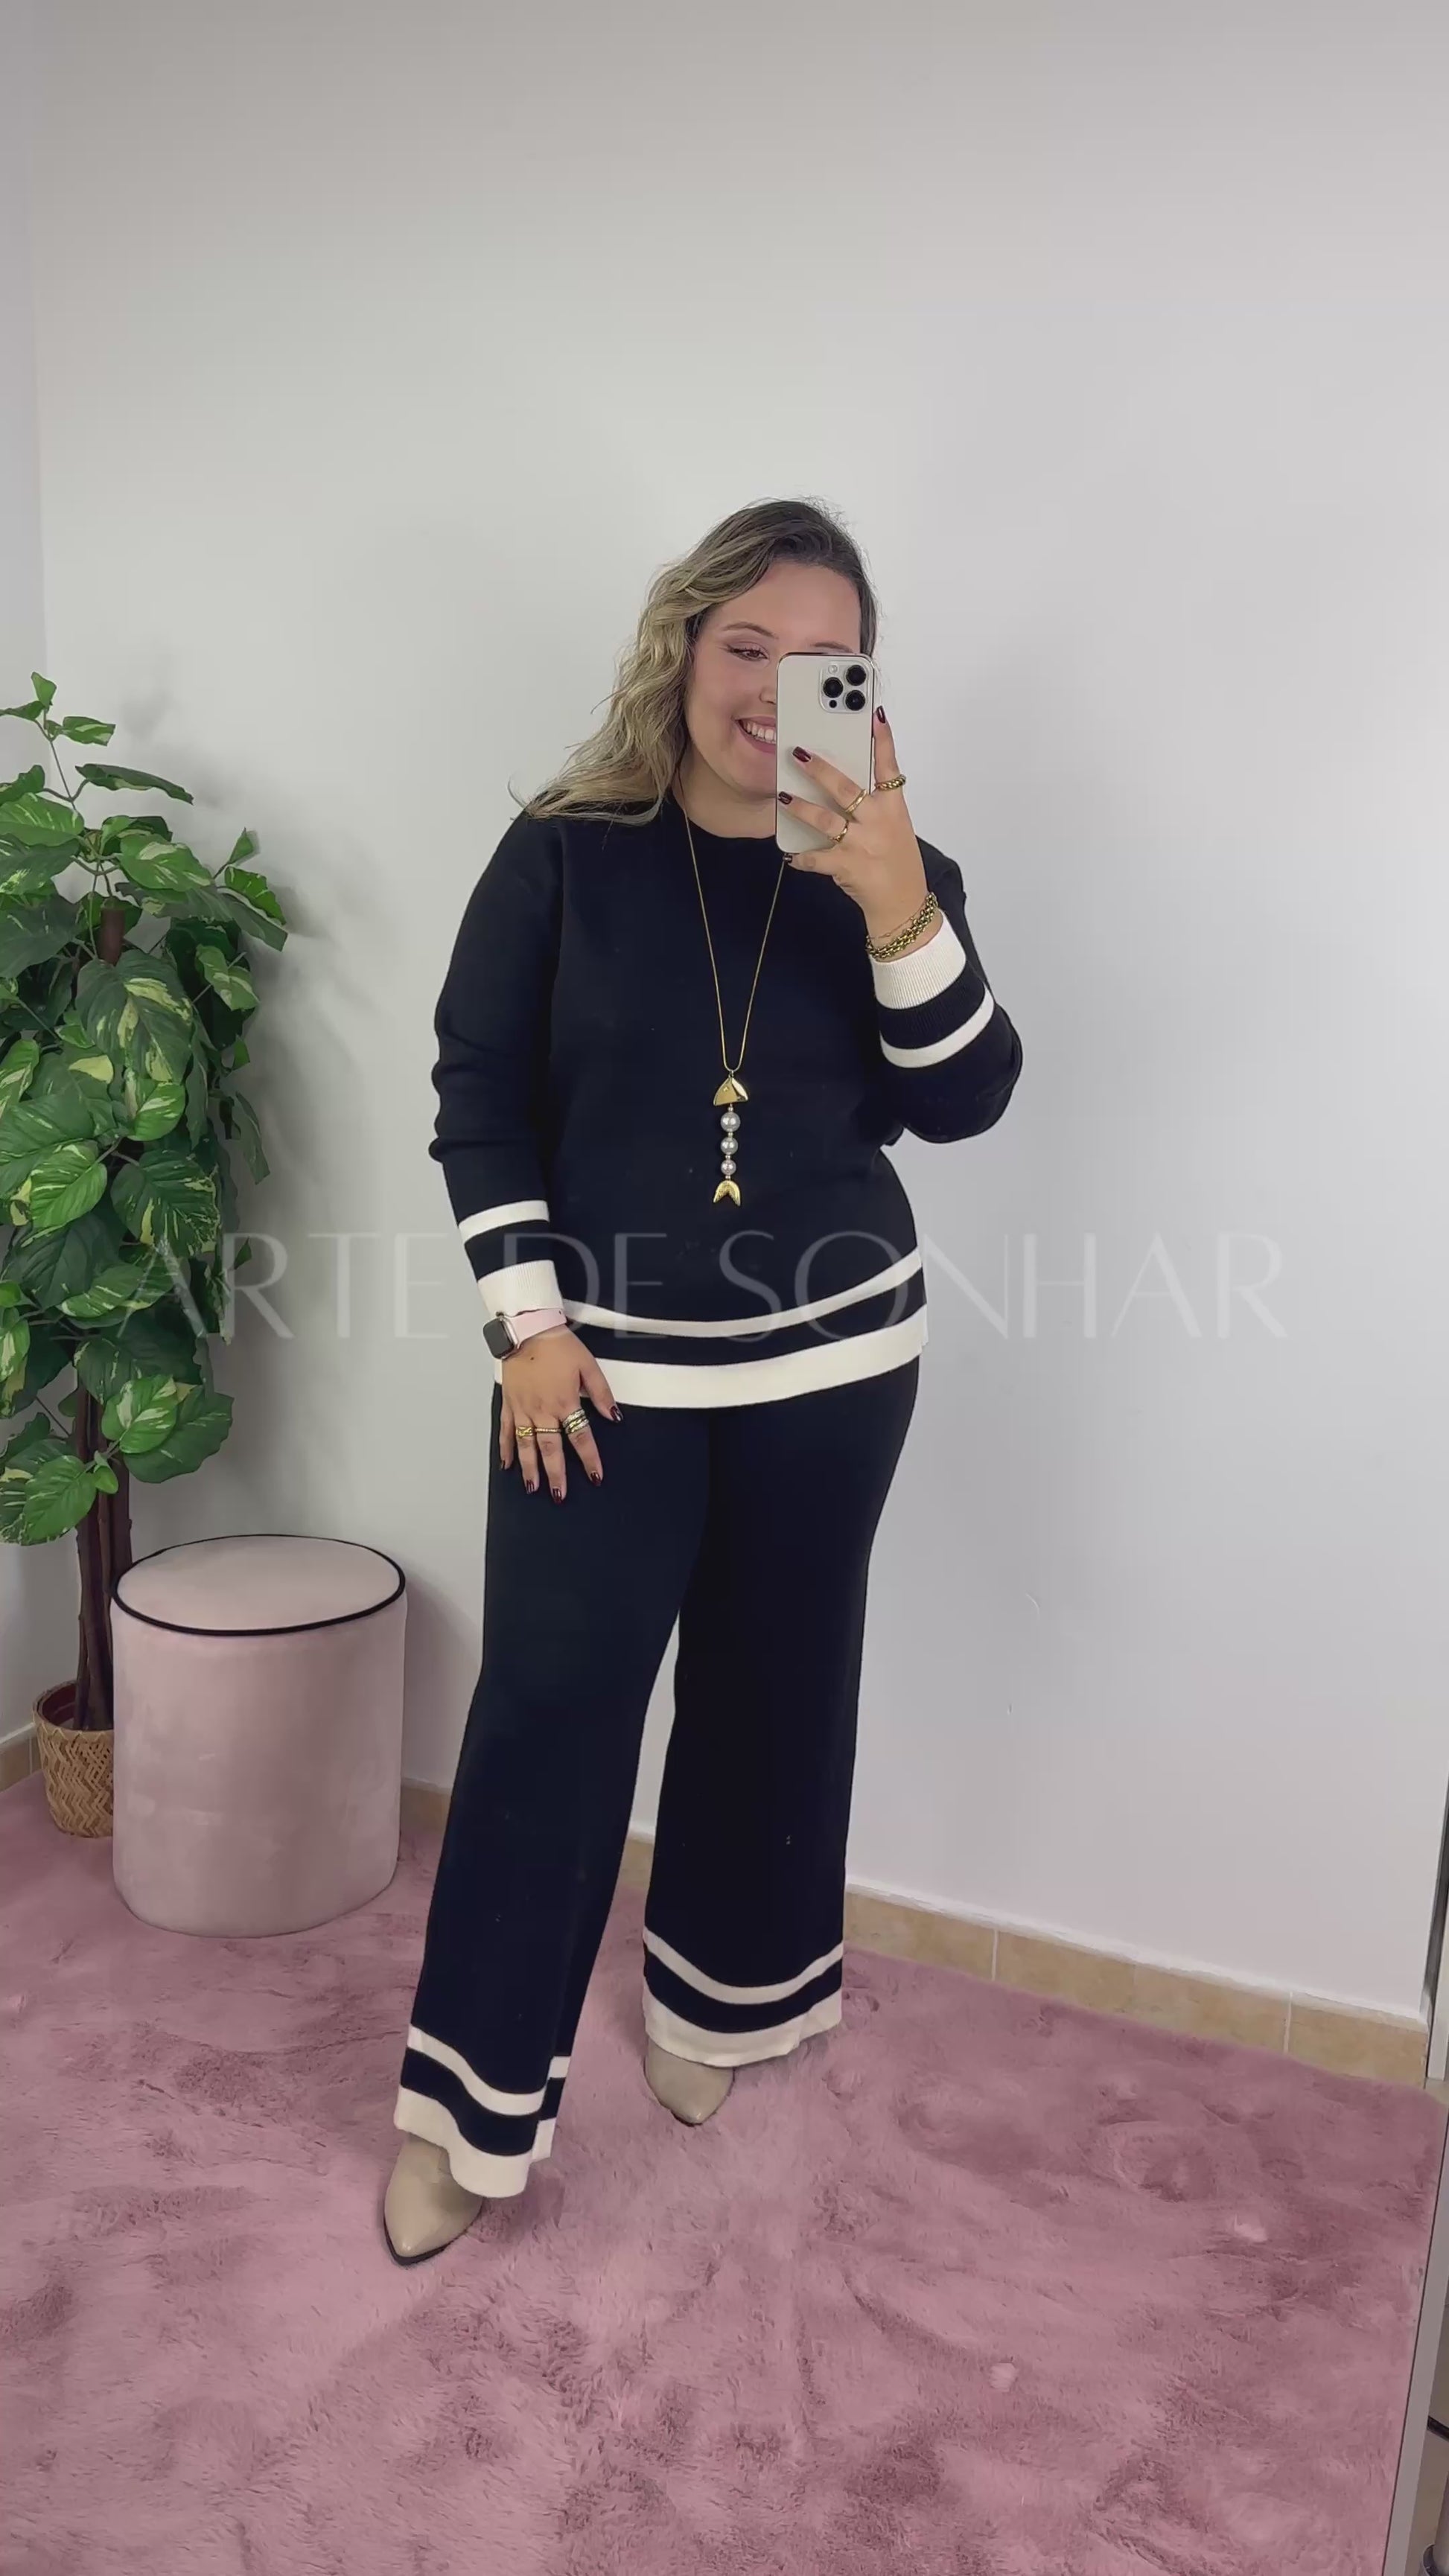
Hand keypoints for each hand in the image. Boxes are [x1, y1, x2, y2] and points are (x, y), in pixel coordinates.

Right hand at [500, 1327, 617, 1498]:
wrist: (528, 1330)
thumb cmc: (558, 1346)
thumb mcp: (588, 1366)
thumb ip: (601, 1394)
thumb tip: (613, 1416)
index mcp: (564, 1402)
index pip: (580, 1437)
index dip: (589, 1459)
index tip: (595, 1477)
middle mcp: (542, 1411)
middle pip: (550, 1449)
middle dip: (556, 1475)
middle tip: (559, 1495)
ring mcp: (523, 1408)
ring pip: (526, 1445)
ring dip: (530, 1468)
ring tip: (533, 1487)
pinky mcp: (509, 1403)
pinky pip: (506, 1430)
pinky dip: (506, 1448)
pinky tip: (507, 1464)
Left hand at [778, 706, 933, 946]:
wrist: (904, 905)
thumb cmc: (898, 864)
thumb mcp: (895, 828)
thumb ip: (874, 807)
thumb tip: (840, 787)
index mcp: (894, 809)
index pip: (889, 768)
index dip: (883, 741)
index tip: (875, 715)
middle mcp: (879, 822)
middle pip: (846, 789)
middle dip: (819, 770)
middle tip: (797, 754)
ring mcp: (862, 844)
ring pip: (825, 820)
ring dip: (801, 808)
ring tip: (782, 797)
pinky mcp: (847, 866)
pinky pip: (816, 858)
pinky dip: (801, 857)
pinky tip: (791, 855)